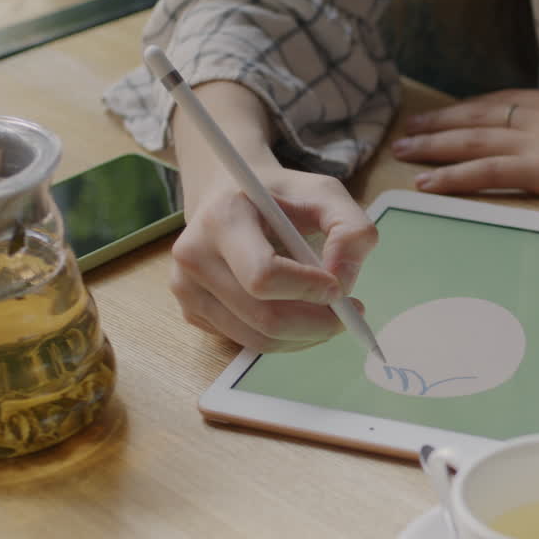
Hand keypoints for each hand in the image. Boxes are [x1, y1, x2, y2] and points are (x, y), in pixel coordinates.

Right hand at [169, 162, 376, 351]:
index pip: (263, 276)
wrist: (229, 195)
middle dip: (317, 323)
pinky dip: (286, 338)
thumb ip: (352, 231)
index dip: (307, 290)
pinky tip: (300, 313)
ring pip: (258, 339)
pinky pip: (248, 342)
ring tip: (331, 314)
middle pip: (264, 317)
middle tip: (349, 313)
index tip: (339, 288)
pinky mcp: (191, 311)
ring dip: (306, 335)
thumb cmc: (281, 196)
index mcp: (222, 218)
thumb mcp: (326, 195)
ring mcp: (186, 288)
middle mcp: (194, 255)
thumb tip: (344, 282)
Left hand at [392, 90, 538, 211]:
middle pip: (478, 115)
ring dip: (433, 146)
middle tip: (408, 132)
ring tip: (403, 153)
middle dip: (439, 124)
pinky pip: (485, 170)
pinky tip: (427, 182)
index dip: (468, 110)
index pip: (503, 101)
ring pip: (472, 138)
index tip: (445, 116)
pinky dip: (451, 176)